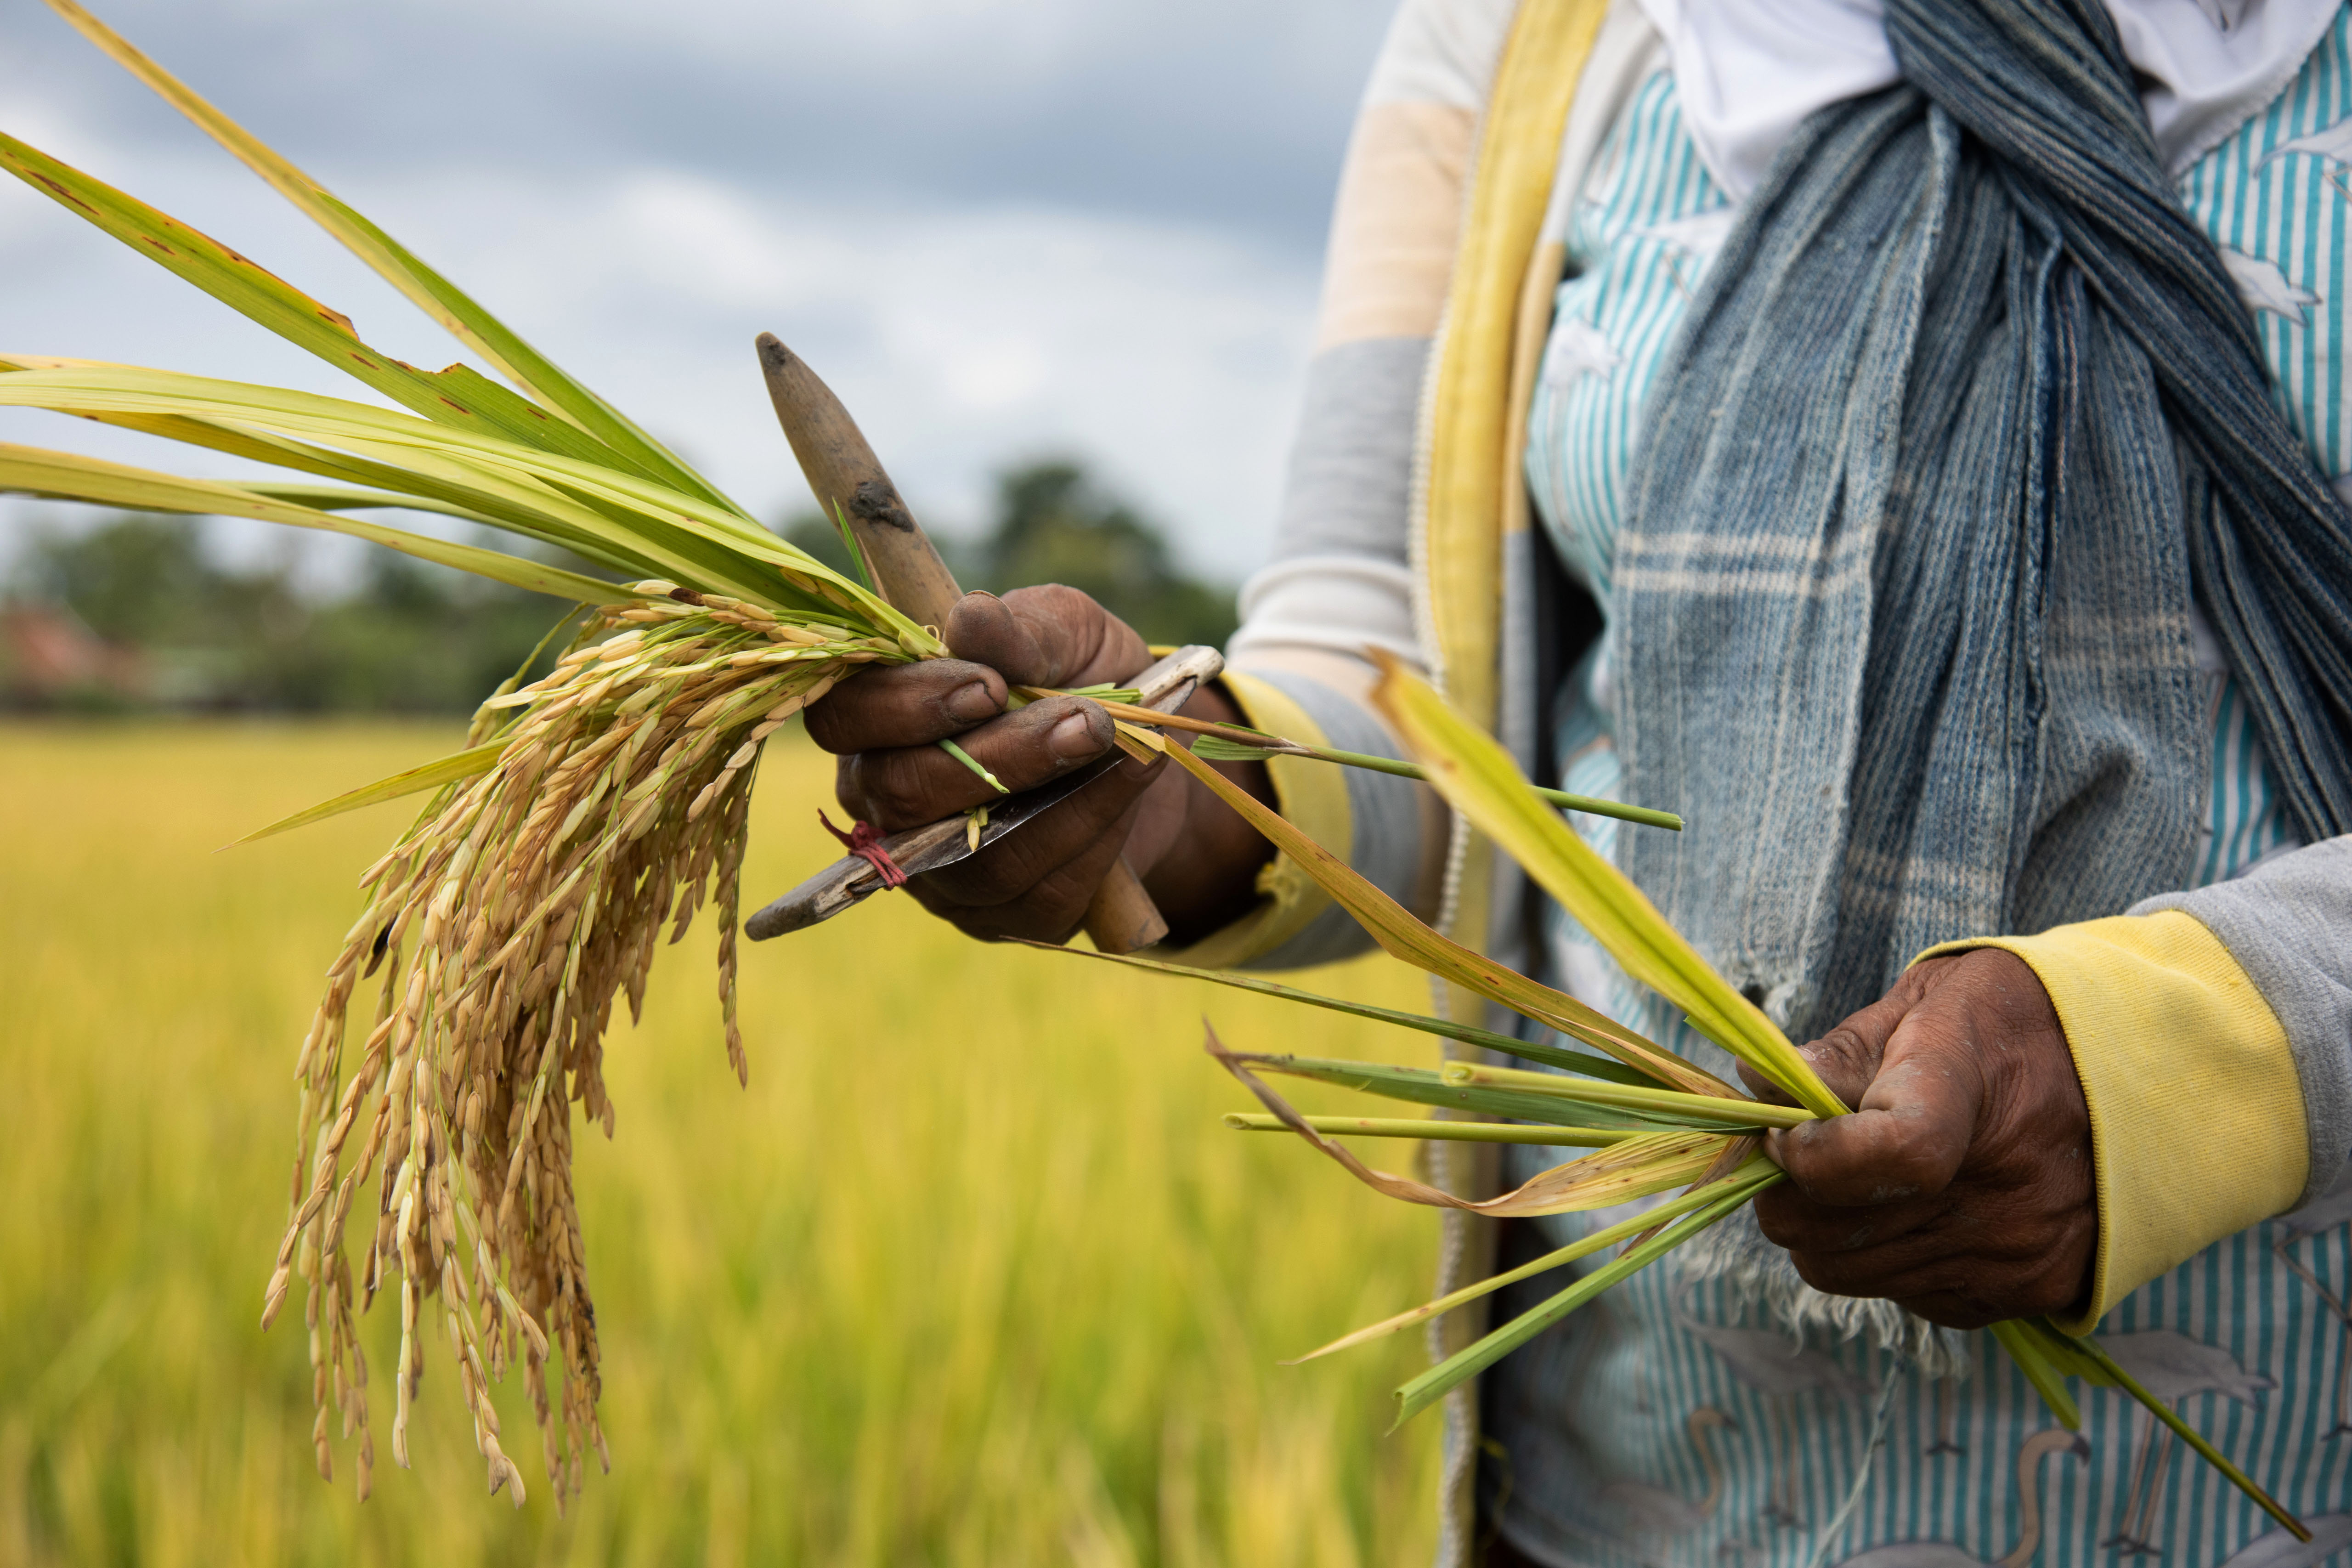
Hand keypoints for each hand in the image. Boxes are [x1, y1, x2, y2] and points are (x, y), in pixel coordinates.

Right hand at [804, 584, 1272, 943]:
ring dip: (1060, 798)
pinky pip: (1038, 893)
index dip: (906, 705)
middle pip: (905, 794)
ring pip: (975, 854)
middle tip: (1084, 719)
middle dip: (1000, 756)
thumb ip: (1021, 627)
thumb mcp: (1066, 631)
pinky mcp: (1000, 917)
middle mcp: (887, 804)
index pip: (843, 717)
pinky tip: (1132, 785)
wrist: (1148, 751)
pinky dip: (1094, 833)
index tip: (991, 684)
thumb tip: (971, 616)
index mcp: (877, 720)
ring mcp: (938, 870)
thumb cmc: (1083, 676)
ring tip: (1123, 745)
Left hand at [1737, 949, 2095, 1327]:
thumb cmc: (2012, 1023)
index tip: (1784, 1132)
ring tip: (1862, 1177)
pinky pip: (1909, 1297)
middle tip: (1800, 1152)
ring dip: (1831, 1231)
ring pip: (1852, 1273)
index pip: (1888, 1156)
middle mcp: (2004, 1186)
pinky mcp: (2031, 1290)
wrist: (2141, 1071)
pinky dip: (1888, 1260)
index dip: (1812, 1154)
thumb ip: (1840, 1055)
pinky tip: (1919, 1208)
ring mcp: (2019, 1248)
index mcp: (1975, 1092)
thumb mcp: (1927, 1004)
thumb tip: (1754, 1088)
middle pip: (1833, 1232)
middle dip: (1787, 1194)